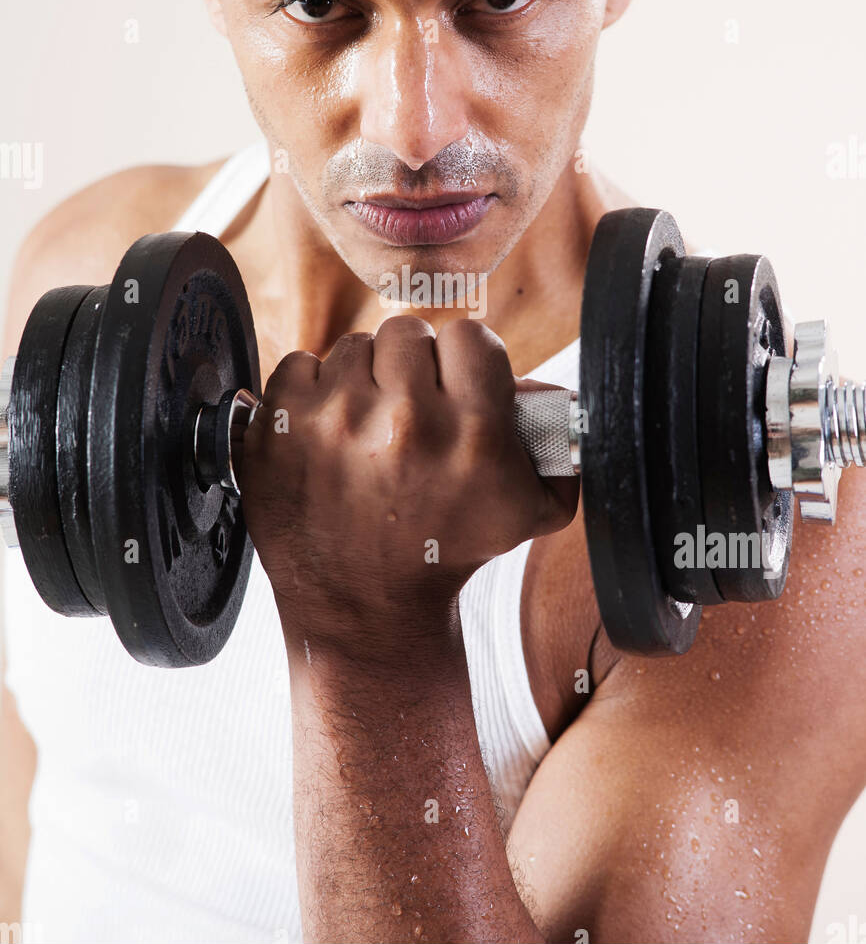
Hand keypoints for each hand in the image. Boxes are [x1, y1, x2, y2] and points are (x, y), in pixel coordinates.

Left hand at [239, 316, 578, 663]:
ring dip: (360, 379)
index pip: (469, 335)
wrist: (368, 612)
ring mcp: (335, 422)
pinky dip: (309, 391)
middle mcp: (404, 422)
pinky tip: (327, 433)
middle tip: (408, 409)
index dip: (462, 359)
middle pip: (407, 332)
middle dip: (409, 366)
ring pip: (352, 346)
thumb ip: (554, 440)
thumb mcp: (530, 509)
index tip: (453, 387)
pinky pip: (298, 364)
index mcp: (471, 434)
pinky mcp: (281, 430)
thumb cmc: (445, 554)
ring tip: (366, 428)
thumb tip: (554, 389)